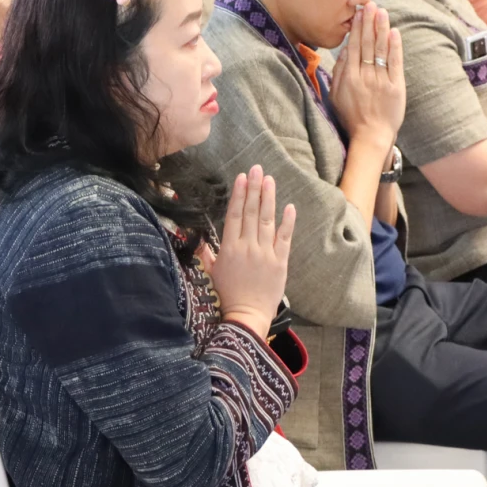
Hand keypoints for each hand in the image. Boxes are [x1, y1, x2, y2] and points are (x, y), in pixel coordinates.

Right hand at [204, 166, 294, 337]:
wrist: (246, 317)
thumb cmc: (226, 296)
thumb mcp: (210, 274)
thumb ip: (205, 254)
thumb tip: (197, 240)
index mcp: (229, 248)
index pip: (235, 215)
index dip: (239, 194)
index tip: (242, 177)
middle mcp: (247, 246)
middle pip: (252, 212)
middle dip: (254, 188)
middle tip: (257, 169)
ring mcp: (265, 253)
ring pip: (267, 220)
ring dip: (269, 198)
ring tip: (270, 180)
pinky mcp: (280, 262)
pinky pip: (284, 238)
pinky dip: (288, 222)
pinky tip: (289, 206)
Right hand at [329, 3, 405, 149]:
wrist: (371, 137)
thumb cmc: (351, 118)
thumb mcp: (335, 96)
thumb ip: (338, 72)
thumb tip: (344, 50)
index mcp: (349, 77)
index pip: (354, 47)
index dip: (357, 28)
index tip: (358, 13)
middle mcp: (365, 76)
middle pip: (367, 44)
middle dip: (369, 22)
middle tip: (370, 4)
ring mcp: (381, 81)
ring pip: (381, 50)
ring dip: (381, 29)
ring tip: (382, 12)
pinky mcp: (396, 87)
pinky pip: (395, 63)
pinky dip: (394, 47)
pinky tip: (394, 32)